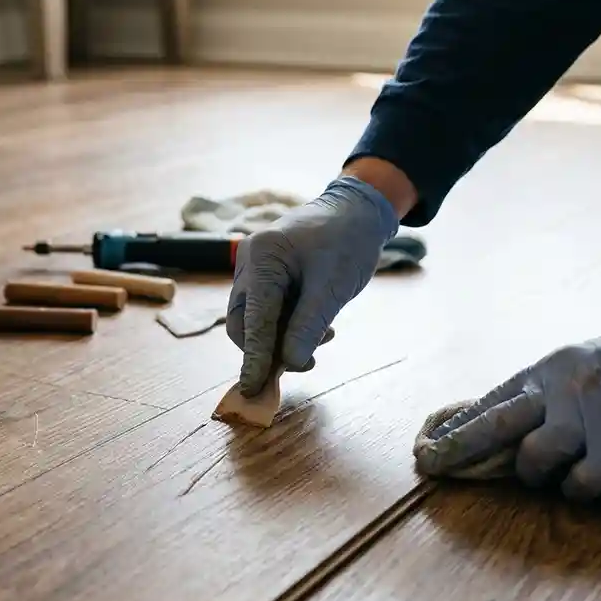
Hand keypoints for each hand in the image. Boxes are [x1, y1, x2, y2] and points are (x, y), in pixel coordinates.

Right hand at [225, 176, 399, 395]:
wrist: (356, 211)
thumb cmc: (348, 241)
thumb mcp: (334, 286)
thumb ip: (309, 324)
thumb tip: (290, 362)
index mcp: (263, 258)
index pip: (253, 319)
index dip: (253, 357)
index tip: (252, 389)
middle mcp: (249, 263)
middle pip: (244, 323)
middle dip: (270, 350)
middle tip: (307, 363)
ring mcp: (254, 269)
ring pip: (256, 320)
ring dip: (283, 338)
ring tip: (323, 335)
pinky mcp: (265, 276)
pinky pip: (267, 311)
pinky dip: (288, 326)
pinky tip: (317, 325)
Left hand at [415, 312, 600, 499]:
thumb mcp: (580, 362)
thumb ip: (544, 390)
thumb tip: (501, 418)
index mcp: (549, 370)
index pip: (490, 402)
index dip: (455, 428)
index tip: (427, 445)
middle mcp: (561, 393)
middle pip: (493, 425)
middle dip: (456, 449)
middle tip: (431, 465)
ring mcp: (590, 423)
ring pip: (532, 459)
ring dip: (531, 473)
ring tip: (548, 472)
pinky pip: (576, 485)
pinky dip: (574, 489)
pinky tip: (586, 481)